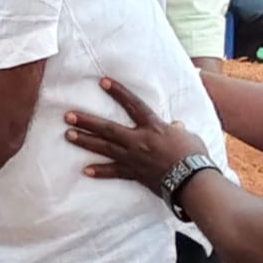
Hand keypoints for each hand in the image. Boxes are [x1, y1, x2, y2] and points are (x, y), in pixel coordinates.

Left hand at [63, 77, 210, 193]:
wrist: (193, 181)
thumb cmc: (194, 156)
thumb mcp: (188, 136)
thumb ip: (177, 130)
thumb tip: (175, 126)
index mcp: (153, 127)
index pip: (133, 104)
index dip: (118, 92)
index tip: (102, 82)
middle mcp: (138, 140)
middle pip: (107, 129)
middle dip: (87, 121)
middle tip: (68, 116)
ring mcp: (134, 158)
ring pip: (105, 148)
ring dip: (85, 142)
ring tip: (69, 135)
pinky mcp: (135, 174)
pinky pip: (114, 172)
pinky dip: (100, 171)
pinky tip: (85, 170)